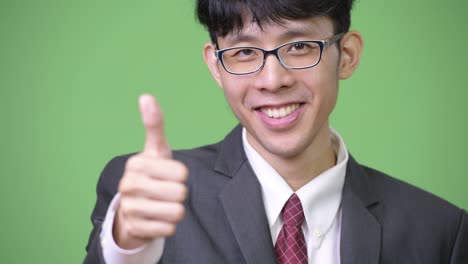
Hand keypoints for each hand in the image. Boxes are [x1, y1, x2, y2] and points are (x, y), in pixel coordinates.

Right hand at [113, 94, 187, 248]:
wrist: (131, 209)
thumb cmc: (150, 174)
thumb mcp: (155, 150)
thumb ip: (154, 125)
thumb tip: (146, 96)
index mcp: (137, 163)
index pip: (181, 172)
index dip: (180, 175)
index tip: (168, 174)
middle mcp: (130, 185)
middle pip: (180, 192)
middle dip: (179, 193)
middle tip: (166, 191)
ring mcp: (131, 208)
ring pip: (177, 212)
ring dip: (175, 210)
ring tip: (162, 205)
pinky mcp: (136, 228)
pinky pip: (170, 229)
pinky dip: (168, 225)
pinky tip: (157, 218)